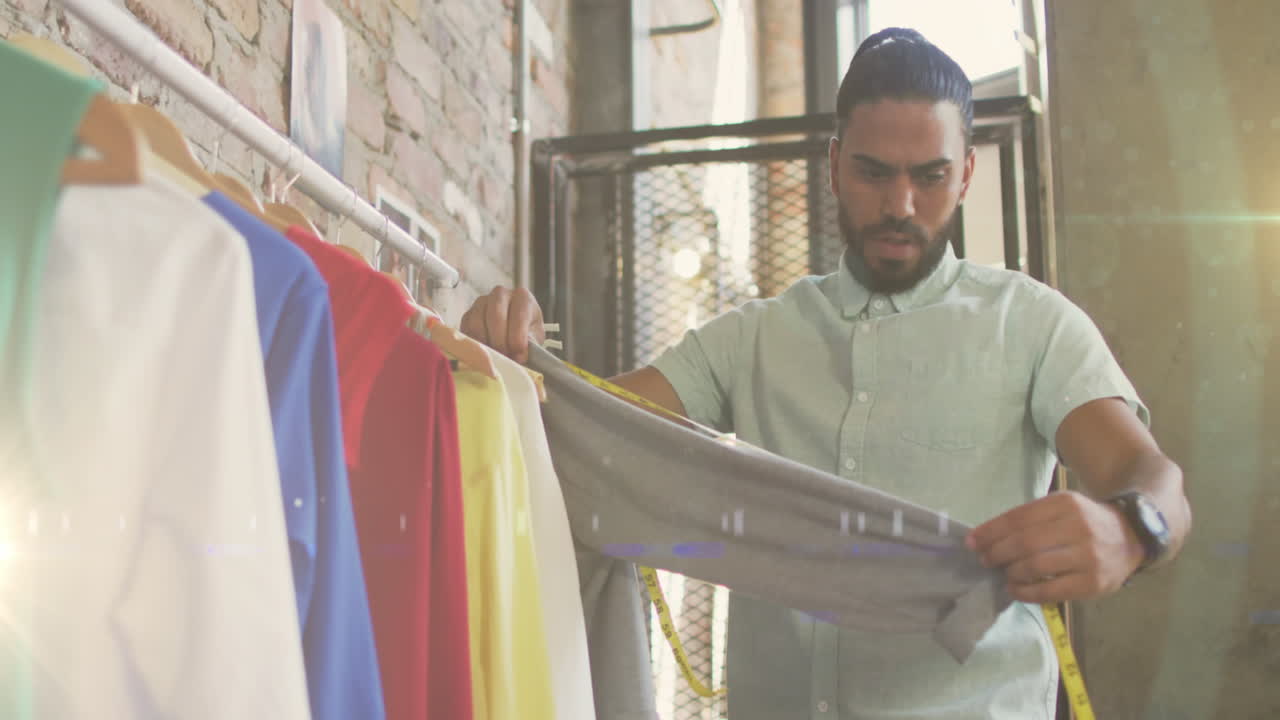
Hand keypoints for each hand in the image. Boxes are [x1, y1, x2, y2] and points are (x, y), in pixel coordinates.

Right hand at [460, 286, 545, 363]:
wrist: (514, 331)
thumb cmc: (527, 333)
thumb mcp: (534, 337)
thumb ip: (529, 344)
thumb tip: (519, 355)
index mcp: (522, 297)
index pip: (518, 314)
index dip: (518, 338)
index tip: (519, 356)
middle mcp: (501, 294)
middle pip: (495, 316)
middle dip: (500, 342)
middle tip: (505, 358)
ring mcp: (481, 302)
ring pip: (477, 323)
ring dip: (485, 344)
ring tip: (495, 358)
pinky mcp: (468, 314)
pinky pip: (466, 330)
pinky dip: (473, 344)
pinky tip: (484, 353)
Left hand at [965, 490, 1145, 602]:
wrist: (1133, 536)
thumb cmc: (1086, 522)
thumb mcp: (1062, 507)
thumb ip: (1030, 519)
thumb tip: (986, 537)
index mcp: (1066, 504)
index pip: (1018, 518)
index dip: (990, 531)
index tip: (972, 542)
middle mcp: (1078, 527)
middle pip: (1024, 542)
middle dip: (996, 553)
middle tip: (984, 560)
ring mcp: (1088, 556)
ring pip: (1035, 566)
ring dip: (1010, 572)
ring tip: (1002, 573)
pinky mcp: (1094, 583)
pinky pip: (1051, 591)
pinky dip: (1027, 592)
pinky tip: (1015, 589)